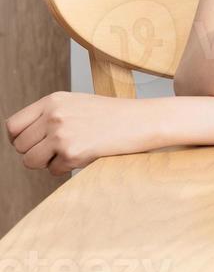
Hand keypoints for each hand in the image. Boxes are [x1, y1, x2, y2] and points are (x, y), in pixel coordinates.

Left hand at [6, 92, 160, 174]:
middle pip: (20, 146)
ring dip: (47, 163)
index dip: (19, 139)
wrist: (143, 120)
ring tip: (69, 153)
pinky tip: (86, 155)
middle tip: (56, 151)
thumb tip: (21, 141)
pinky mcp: (71, 152)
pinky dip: (66, 168)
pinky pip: (53, 170)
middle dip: (34, 153)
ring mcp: (61, 134)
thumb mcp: (77, 104)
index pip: (13, 125)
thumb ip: (49, 116)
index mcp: (53, 100)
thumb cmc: (113, 115)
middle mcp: (54, 115)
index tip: (31, 144)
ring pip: (31, 161)